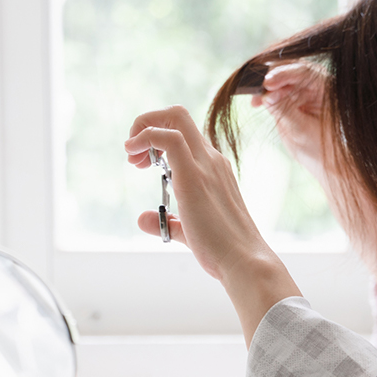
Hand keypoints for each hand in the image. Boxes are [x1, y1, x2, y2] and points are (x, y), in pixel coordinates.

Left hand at [124, 105, 300, 344]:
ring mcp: (205, 164)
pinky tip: (133, 155)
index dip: (158, 138)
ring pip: (174, 117)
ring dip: (144, 127)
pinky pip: (167, 138)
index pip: (186, 134)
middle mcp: (211, 159)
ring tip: (131, 155)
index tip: (145, 163)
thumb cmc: (224, 250)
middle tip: (135, 153)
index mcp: (214, 168)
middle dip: (148, 122)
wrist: (245, 260)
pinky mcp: (193, 176)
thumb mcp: (189, 231)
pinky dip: (145, 137)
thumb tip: (143, 219)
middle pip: (178, 115)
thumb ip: (168, 222)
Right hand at [254, 62, 329, 179]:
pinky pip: (276, 88)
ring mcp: (304, 88)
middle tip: (257, 88)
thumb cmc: (320, 148)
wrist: (325, 162)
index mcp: (328, 88)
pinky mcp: (292, 96)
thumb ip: (284, 111)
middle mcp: (317, 84)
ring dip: (266, 85)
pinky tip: (256, 102)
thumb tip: (266, 94)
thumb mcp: (300, 130)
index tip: (268, 83)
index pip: (306, 72)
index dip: (285, 74)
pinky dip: (265, 93)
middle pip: (292, 68)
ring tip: (255, 100)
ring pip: (281, 76)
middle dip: (272, 76)